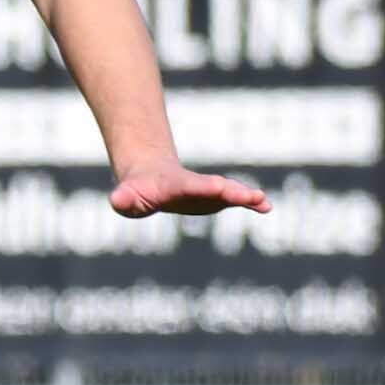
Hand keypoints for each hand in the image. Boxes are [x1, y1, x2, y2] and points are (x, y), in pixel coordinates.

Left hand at [109, 159, 270, 217]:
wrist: (151, 177)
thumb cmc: (136, 191)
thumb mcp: (126, 197)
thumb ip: (124, 199)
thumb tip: (118, 200)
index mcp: (174, 185)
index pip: (189, 186)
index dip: (202, 187)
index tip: (218, 186)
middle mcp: (196, 185)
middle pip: (215, 187)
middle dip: (231, 191)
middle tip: (251, 195)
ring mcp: (208, 191)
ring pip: (229, 192)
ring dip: (245, 197)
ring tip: (263, 201)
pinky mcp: (216, 198)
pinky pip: (236, 199)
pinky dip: (250, 202)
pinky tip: (266, 207)